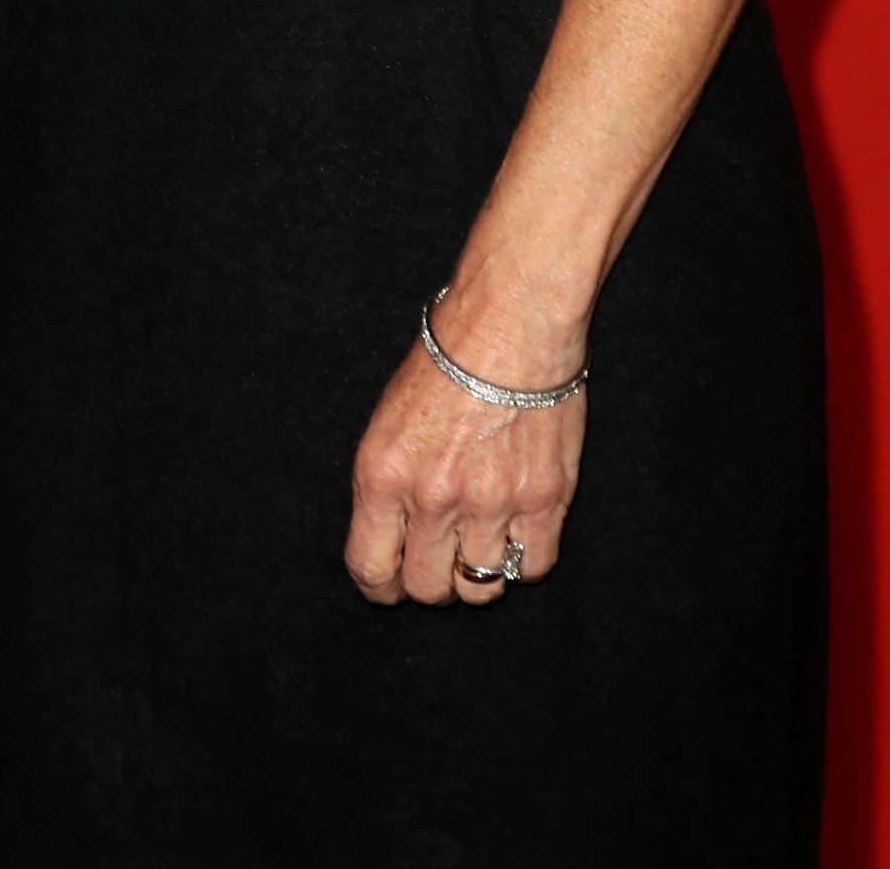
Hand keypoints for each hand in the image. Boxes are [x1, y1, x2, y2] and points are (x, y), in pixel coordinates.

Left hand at [344, 311, 585, 607]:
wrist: (508, 324)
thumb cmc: (446, 360)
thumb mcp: (389, 419)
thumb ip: (391, 484)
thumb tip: (395, 538)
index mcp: (383, 474)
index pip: (371, 567)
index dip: (381, 585)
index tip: (390, 583)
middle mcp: (433, 496)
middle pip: (427, 588)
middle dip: (431, 581)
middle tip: (441, 559)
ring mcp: (491, 503)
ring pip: (481, 587)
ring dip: (479, 571)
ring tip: (481, 540)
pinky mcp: (543, 500)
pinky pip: (534, 565)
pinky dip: (526, 556)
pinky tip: (519, 528)